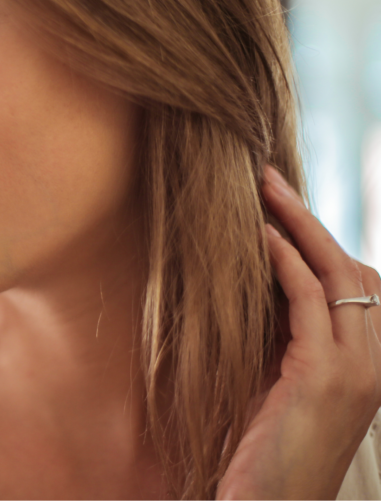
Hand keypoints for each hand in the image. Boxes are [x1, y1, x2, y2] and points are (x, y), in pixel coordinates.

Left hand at [217, 165, 380, 498]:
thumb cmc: (264, 451)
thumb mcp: (280, 384)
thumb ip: (284, 338)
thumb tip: (260, 286)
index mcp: (366, 364)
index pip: (358, 284)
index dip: (322, 241)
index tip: (282, 206)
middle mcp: (373, 364)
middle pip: (352, 269)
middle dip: (311, 219)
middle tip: (269, 178)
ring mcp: (356, 371)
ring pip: (337, 276)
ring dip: (299, 224)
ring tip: (262, 189)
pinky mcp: (323, 377)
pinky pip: (309, 302)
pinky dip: (286, 261)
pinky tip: (259, 236)